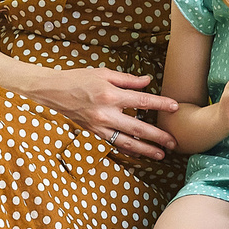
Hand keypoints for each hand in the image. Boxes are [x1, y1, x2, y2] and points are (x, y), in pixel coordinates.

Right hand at [30, 66, 179, 158]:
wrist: (53, 92)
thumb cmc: (78, 79)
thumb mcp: (103, 73)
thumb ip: (127, 79)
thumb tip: (148, 82)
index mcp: (110, 95)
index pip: (142, 101)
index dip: (161, 104)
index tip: (175, 108)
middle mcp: (106, 114)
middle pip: (139, 128)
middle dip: (158, 136)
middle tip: (174, 142)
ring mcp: (100, 126)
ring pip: (127, 142)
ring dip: (146, 150)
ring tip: (161, 155)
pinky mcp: (94, 133)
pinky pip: (115, 143)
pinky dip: (129, 150)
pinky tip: (140, 153)